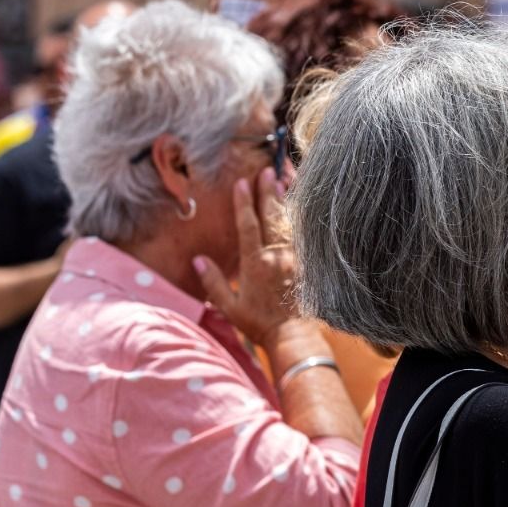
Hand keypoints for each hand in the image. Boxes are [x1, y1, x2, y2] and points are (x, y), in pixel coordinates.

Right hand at [194, 168, 295, 349]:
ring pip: (291, 222)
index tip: (242, 182)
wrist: (293, 335)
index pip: (248, 226)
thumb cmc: (259, 323)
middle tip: (268, 170)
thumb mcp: (228, 306)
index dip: (244, 203)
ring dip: (288, 199)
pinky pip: (305, 234)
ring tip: (286, 177)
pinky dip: (303, 216)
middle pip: (271, 217)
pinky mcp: (309, 263)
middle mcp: (277, 256)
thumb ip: (213, 281)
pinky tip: (302, 203)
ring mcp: (296, 258)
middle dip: (268, 192)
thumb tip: (198, 259)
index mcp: (255, 264)